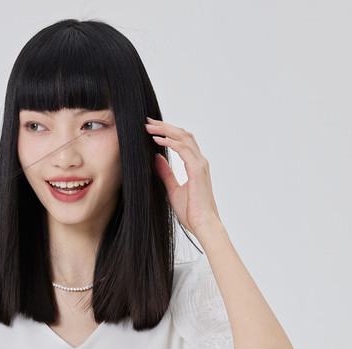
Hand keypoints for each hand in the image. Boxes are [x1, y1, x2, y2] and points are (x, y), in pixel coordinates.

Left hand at [145, 117, 222, 237]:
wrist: (203, 224)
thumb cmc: (191, 212)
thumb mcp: (173, 189)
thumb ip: (166, 173)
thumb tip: (157, 158)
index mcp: (196, 165)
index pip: (182, 141)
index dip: (168, 132)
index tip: (153, 129)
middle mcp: (199, 161)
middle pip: (183, 134)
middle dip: (165, 126)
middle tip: (148, 122)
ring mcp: (200, 164)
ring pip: (183, 137)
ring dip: (165, 130)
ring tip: (150, 127)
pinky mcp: (197, 169)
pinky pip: (182, 148)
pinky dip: (169, 141)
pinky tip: (157, 139)